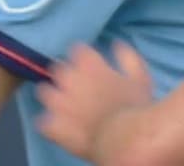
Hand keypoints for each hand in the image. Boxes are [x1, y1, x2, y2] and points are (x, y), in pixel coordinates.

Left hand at [36, 42, 152, 159]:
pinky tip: (60, 126)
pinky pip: (43, 122)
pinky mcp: (53, 125)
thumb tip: (117, 44)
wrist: (124, 139)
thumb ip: (127, 57)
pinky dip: (50, 123)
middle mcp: (69, 78)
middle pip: (57, 69)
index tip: (88, 63)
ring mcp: (58, 102)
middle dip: (65, 75)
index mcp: (89, 63)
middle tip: (78, 86)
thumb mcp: (139, 76)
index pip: (76, 49)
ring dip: (53, 96)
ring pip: (45, 92)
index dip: (82, 56)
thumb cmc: (135, 105)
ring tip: (64, 106)